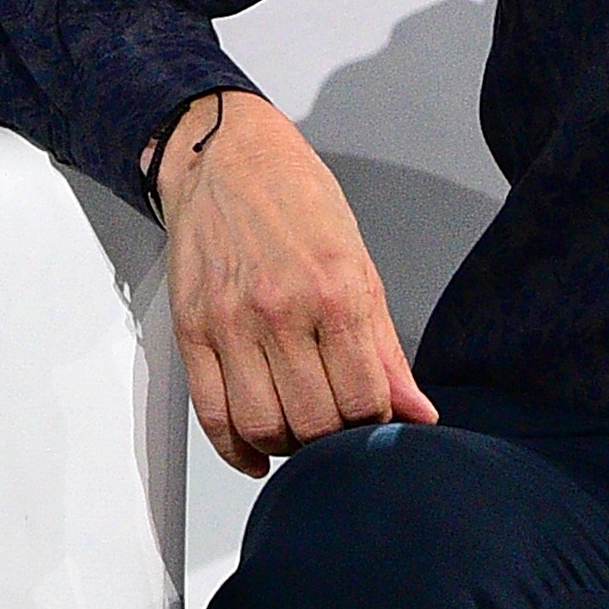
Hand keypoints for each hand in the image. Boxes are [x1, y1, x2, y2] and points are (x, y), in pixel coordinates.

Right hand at [149, 90, 438, 475]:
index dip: (375, 424)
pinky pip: (211, 414)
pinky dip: (236, 447)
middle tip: (339, 429)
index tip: (375, 419)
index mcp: (335, 292)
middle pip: (313, 421)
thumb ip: (385, 347)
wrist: (228, 156)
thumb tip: (417, 411)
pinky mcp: (192, 331)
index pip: (363, 398)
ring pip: (262, 425)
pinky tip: (256, 451)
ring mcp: (231, 323)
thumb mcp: (360, 263)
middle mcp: (282, 311)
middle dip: (333, 440)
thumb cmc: (298, 200)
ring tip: (301, 432)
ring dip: (286, 446)